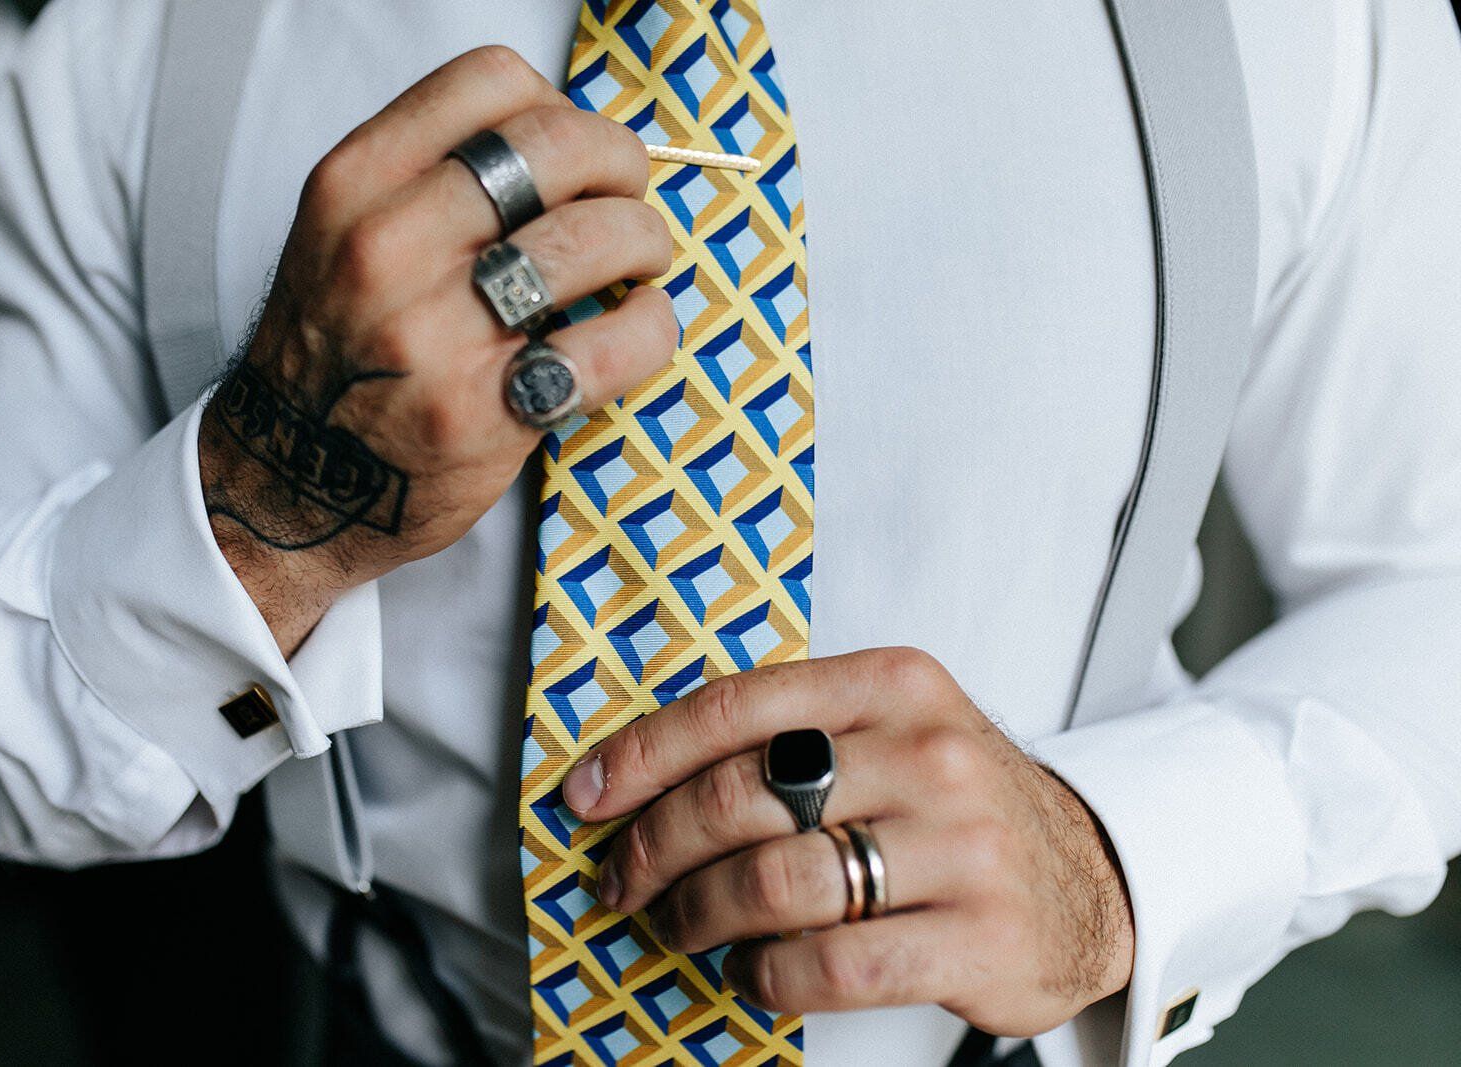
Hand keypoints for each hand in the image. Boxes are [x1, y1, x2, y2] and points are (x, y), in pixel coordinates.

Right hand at [198, 47, 675, 651]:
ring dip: (645, 244)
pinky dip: (651, 328)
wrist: (291, 484)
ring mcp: (435, 332)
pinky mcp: (486, 411)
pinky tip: (634, 328)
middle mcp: (387, 246)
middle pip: (559, 145)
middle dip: (622, 165)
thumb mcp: (346, 233)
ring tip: (637, 267)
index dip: (559, 107)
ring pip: (596, 238)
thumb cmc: (340, 355)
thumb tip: (573, 142)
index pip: (491, 80)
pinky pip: (615, 342)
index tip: (572, 154)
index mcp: (355, 184)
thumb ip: (436, 178)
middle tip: (629, 201)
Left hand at [563, 648, 1134, 1035]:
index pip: (735, 708)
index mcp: (894, 684)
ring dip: (698, 916)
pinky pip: (827, 964)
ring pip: (771, 884)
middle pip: (738, 798)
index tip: (586, 798)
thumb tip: (639, 778)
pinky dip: (766, 976)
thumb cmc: (957, 803)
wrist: (1093, 877)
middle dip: (652, 847)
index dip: (642, 757)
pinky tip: (756, 971)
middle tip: (623, 880)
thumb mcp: (891, 732)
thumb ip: (787, 736)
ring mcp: (961, 845)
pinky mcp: (978, 937)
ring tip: (683, 927)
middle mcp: (929, 752)